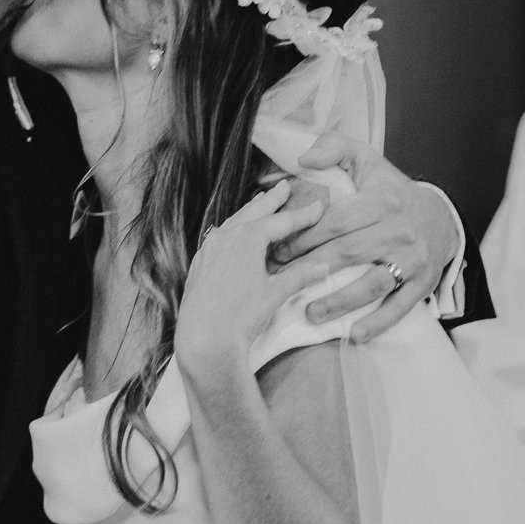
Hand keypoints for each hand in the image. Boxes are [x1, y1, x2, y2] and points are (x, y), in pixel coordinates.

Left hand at [175, 181, 329, 380]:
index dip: (304, 213)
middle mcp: (225, 236)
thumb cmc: (241, 315)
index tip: (320, 204)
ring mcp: (209, 248)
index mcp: (247, 237)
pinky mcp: (200, 263)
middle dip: (272, 200)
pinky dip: (233, 229)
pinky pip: (219, 237)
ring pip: (234, 222)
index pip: (283, 221)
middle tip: (284, 185)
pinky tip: (236, 232)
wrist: (204, 337)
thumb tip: (325, 264)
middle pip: (254, 212)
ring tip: (261, 202)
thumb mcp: (276, 293)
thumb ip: (300, 275)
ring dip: (250, 212)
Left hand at [276, 133, 460, 342]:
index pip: (336, 220)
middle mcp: (399, 230)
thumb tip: (303, 158)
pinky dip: (378, 322)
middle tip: (279, 282)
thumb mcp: (367, 160)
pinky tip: (354, 335)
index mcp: (382, 200)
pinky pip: (399, 306)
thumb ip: (334, 148)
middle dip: (310, 268)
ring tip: (310, 313)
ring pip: (372, 282)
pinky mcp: (422, 283)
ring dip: (340, 301)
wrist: (440, 217)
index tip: (276, 249)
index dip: (304, 235)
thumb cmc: (389, 191)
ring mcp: (412, 259)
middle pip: (348, 252)